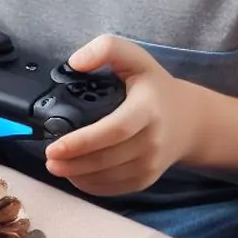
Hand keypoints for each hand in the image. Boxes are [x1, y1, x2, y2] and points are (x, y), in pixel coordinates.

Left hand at [45, 35, 203, 196]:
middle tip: (49, 160)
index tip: (54, 148)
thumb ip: (107, 48)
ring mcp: (150, 164)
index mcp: (148, 109)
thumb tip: (75, 62)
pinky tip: (75, 175)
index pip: (113, 130)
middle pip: (106, 159)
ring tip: (57, 166)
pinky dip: (90, 185)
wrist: (189, 120)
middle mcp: (152, 140)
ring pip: (107, 177)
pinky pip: (113, 188)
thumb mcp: (136, 58)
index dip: (81, 142)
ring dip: (77, 175)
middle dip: (72, 163)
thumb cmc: (155, 88)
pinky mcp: (145, 180)